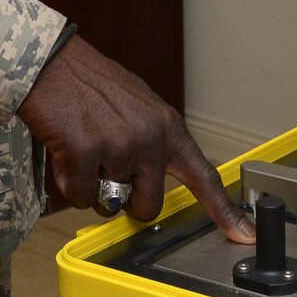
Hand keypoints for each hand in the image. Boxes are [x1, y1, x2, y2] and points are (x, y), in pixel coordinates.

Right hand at [16, 36, 252, 241]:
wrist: (53, 62)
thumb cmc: (91, 84)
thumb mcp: (138, 107)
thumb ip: (151, 143)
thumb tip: (149, 182)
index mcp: (168, 126)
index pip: (203, 175)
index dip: (223, 210)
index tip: (242, 234)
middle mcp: (150, 138)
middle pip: (149, 206)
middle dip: (127, 203)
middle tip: (108, 175)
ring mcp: (120, 146)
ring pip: (109, 203)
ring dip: (93, 188)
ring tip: (83, 150)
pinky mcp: (86, 153)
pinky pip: (80, 196)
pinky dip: (69, 184)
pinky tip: (66, 154)